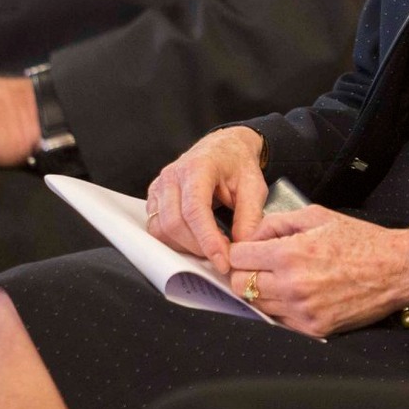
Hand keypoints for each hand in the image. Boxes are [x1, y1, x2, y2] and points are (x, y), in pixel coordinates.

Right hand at [146, 127, 267, 274]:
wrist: (224, 147)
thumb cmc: (238, 164)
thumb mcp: (254, 187)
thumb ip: (249, 217)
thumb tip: (242, 248)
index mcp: (198, 167)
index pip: (195, 210)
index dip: (207, 240)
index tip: (223, 261)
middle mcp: (172, 176)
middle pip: (174, 223)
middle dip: (197, 247)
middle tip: (221, 257)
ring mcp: (159, 186)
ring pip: (161, 229)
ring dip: (184, 246)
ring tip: (209, 247)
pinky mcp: (155, 197)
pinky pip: (156, 227)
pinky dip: (173, 240)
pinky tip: (194, 240)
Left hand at [225, 205, 408, 337]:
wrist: (396, 269)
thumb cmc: (360, 240)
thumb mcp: (316, 216)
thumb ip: (277, 222)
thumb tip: (251, 235)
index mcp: (290, 254)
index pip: (237, 257)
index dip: (240, 251)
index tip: (247, 251)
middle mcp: (292, 286)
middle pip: (239, 285)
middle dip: (244, 272)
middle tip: (260, 265)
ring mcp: (302, 311)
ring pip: (256, 305)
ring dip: (262, 291)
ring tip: (282, 278)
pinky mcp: (313, 329)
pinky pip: (280, 320)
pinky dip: (282, 307)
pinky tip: (297, 294)